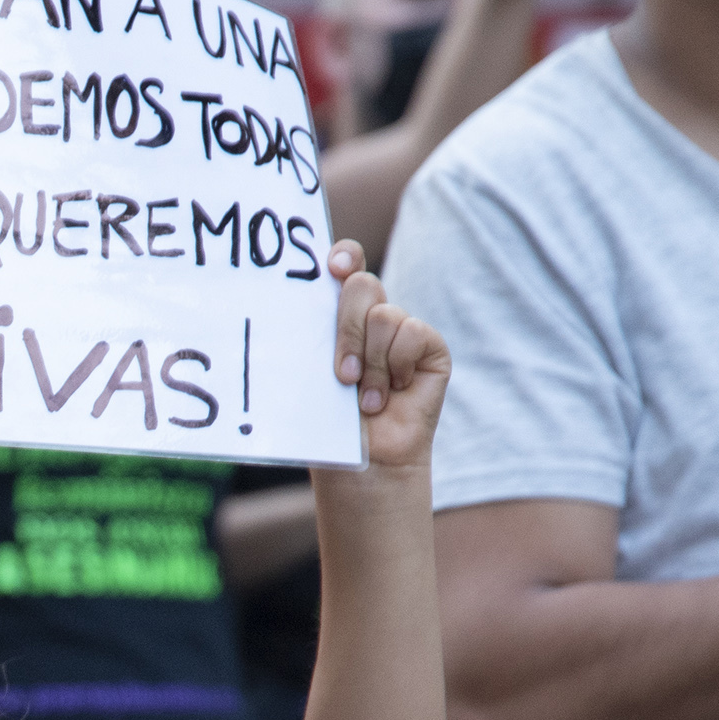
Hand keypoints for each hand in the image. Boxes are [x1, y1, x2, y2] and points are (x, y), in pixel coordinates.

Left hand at [331, 241, 448, 473]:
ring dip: (370, 362)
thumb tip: (288, 306)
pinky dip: (396, 367)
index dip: (343, 256)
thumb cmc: (329, 424)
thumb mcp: (311, 377)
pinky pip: (412, 333)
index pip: (345, 264)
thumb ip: (310, 338)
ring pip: (384, 315)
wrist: (363, 463)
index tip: (332, 268)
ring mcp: (401, 331)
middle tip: (341, 374)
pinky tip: (391, 395)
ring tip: (363, 398)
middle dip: (347, 328)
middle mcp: (372, 318)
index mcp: (338, 317)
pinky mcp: (430, 348)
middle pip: (362, 285)